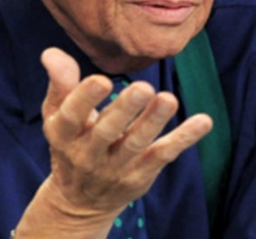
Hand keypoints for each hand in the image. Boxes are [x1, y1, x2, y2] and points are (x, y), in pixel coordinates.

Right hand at [14, 48, 212, 237]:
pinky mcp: (141, 174)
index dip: (85, 99)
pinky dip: (184, 139)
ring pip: (136, 144)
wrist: (79, 201)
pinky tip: (203, 122)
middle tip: (143, 87)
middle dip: (125, 110)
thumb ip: (60, 84)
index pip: (72, 116)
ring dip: (153, 122)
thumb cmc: (71, 143)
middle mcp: (88, 153)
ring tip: (169, 99)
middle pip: (107, 132)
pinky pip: (164, 155)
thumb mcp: (57, 116)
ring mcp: (116, 166)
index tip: (102, 80)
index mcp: (64, 134)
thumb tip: (52, 53)